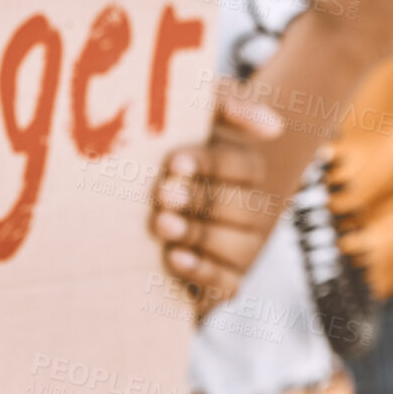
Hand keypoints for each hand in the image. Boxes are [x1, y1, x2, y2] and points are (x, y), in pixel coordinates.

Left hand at [149, 81, 284, 316]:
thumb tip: (274, 127)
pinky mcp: (220, 283)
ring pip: (240, 249)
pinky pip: (227, 288)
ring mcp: (238, 249)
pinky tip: (174, 258)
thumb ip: (226, 106)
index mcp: (242, 169)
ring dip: (201, 236)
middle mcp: (248, 210)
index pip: (244, 167)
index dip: (212, 165)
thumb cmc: (159, 145)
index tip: (175, 163)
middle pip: (245, 209)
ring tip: (162, 224)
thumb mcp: (188, 112)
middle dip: (202, 202)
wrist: (118, 194)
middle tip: (162, 194)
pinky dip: (204, 275)